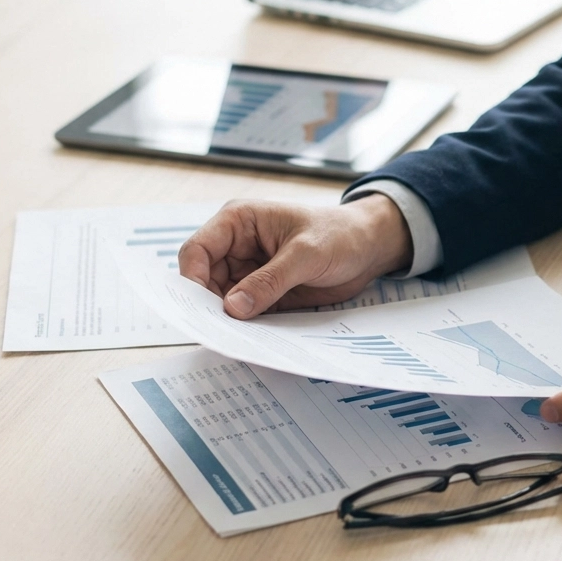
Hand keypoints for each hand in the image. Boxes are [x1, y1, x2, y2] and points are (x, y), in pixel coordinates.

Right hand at [178, 195, 413, 317]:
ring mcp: (250, 270)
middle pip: (205, 280)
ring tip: (236, 338)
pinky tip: (251, 338)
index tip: (199, 308)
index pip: (198, 250)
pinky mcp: (264, 291)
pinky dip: (246, 325)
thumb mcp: (306, 254)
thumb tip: (232, 308)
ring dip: (227, 318)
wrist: (369, 248)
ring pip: (222, 299)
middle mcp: (238, 246)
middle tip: (218, 332)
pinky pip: (245, 311)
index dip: (192, 279)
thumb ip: (270, 280)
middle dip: (208, 305)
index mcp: (239, 221)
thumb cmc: (340, 235)